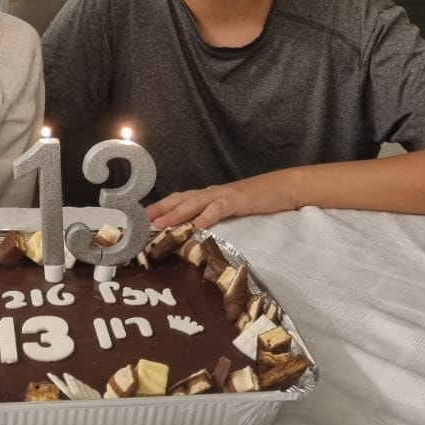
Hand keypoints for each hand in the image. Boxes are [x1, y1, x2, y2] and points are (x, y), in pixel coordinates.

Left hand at [148, 170, 299, 231]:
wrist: (283, 188)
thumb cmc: (257, 202)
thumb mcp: (231, 213)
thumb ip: (215, 221)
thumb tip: (197, 236)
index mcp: (208, 196)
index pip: (179, 200)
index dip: (160, 207)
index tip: (142, 218)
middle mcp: (211, 193)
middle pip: (180, 199)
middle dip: (160, 209)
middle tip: (141, 220)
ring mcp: (224, 195)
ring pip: (194, 202)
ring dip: (175, 213)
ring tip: (160, 223)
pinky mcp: (238, 200)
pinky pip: (219, 208)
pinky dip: (206, 216)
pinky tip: (197, 225)